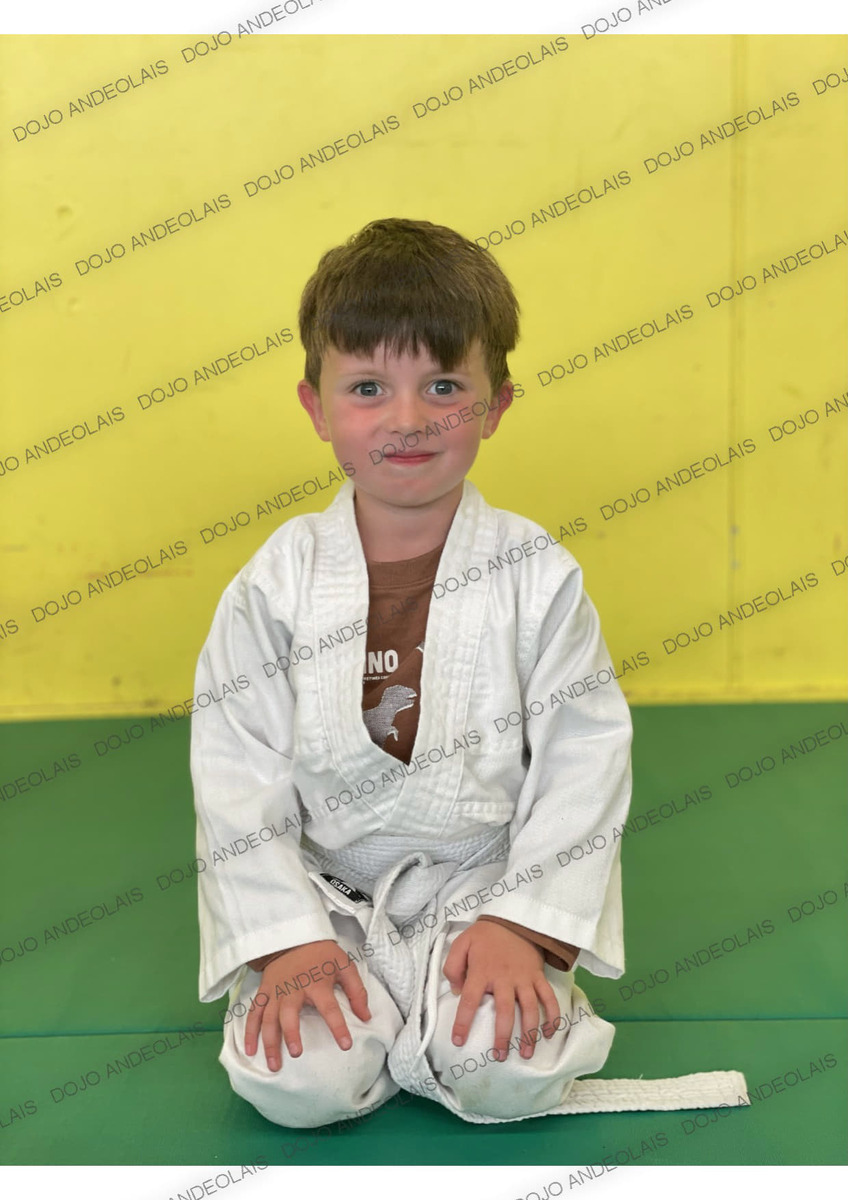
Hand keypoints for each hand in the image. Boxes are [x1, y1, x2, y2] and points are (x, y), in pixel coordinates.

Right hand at [243, 940, 370, 1071]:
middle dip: (291, 1034)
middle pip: (289, 1014)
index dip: (338, 1026)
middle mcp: (293, 989)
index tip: (345, 1045)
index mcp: (316, 984)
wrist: (294, 936)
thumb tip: (366, 1017)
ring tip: (274, 1065)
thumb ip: (357, 991)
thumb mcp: (345, 966)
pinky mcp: (264, 991)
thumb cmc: (322, 955)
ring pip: (269, 1018)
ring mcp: (276, 991)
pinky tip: (250, 1050)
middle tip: (296, 1054)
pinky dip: (250, 1032)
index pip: (329, 1008)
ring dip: (269, 1042)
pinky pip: (254, 1013)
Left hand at [442, 920, 559, 1061]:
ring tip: (527, 1054)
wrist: (513, 920)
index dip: (463, 1022)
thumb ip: (453, 966)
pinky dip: (552, 1016)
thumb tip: (457, 991)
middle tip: (500, 1056)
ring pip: (530, 1009)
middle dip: (503, 1036)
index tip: (459, 1041)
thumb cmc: (485, 936)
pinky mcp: (538, 976)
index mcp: (482, 971)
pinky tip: (549, 1033)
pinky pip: (548, 998)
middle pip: (505, 1011)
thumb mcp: (461, 943)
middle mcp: (504, 978)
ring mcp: (524, 978)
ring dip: (530, 1033)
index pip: (471, 1000)